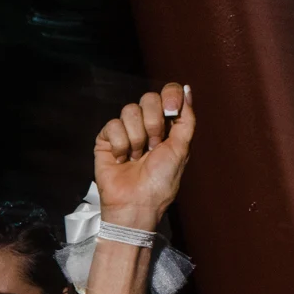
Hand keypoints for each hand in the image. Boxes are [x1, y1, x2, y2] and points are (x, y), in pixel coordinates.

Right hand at [94, 83, 194, 229]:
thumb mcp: (182, 149)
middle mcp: (146, 124)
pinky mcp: (106, 139)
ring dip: (137, 138)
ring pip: (129, 110)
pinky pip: (112, 125)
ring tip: (137, 157)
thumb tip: (187, 90)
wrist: (137, 203)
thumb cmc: (161, 182)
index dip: (170, 96)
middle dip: (153, 123)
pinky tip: (122, 159)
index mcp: (167, 125)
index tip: (172, 111)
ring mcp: (125, 131)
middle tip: (153, 146)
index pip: (168, 93)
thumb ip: (187, 119)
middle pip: (148, 98)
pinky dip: (120, 145)